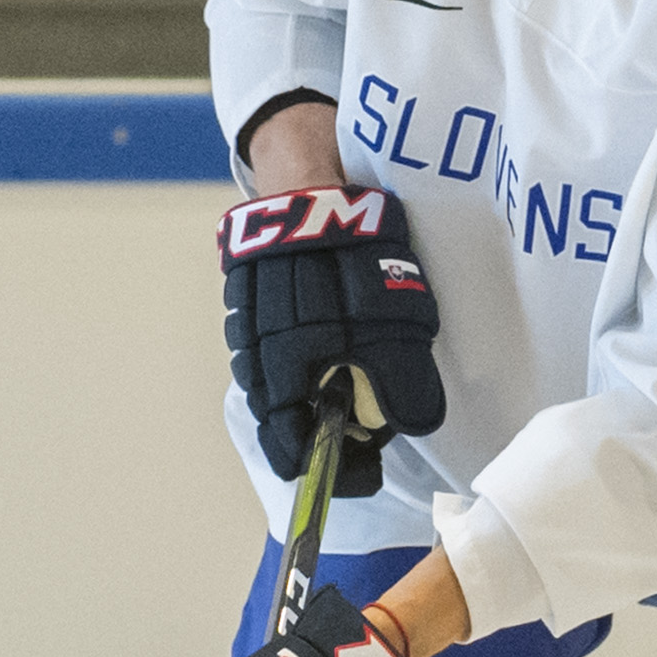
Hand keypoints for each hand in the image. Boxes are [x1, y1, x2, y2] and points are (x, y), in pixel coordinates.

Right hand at [219, 185, 444, 492]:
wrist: (310, 183)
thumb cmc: (355, 258)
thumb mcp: (397, 323)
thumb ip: (403, 384)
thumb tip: (414, 427)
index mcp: (288, 373)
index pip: (295, 446)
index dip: (327, 469)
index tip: (359, 473)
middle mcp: (255, 357)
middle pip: (277, 420)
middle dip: (314, 437)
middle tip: (355, 437)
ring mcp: (243, 325)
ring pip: (265, 384)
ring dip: (297, 400)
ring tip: (338, 394)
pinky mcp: (242, 297)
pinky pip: (260, 348)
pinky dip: (286, 364)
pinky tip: (313, 353)